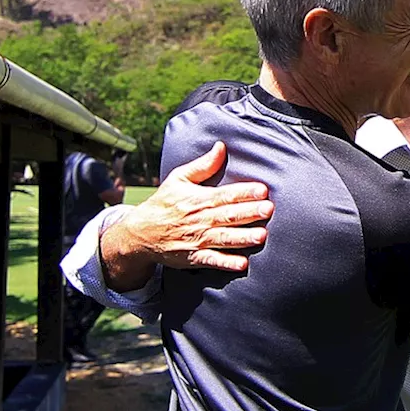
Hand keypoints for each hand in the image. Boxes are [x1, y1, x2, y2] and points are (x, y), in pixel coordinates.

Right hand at [107, 142, 273, 272]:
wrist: (140, 232)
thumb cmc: (164, 203)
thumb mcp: (179, 179)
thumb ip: (203, 165)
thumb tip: (221, 146)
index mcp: (198, 199)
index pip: (225, 195)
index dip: (244, 192)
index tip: (262, 190)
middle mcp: (200, 219)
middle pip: (228, 216)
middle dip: (249, 213)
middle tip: (269, 209)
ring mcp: (198, 239)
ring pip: (224, 238)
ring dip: (242, 238)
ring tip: (261, 235)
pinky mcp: (194, 257)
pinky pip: (212, 260)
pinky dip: (226, 263)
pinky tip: (242, 264)